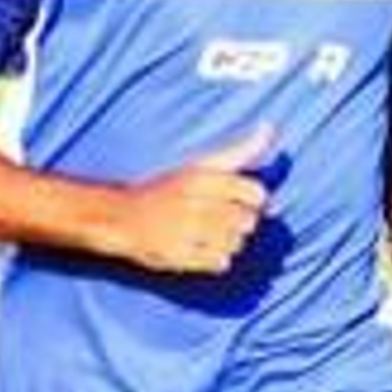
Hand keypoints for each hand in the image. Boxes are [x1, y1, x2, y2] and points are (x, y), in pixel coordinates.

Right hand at [117, 124, 273, 273]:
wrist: (121, 217)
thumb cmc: (168, 189)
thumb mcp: (201, 165)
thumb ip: (239, 151)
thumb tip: (269, 128)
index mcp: (202, 177)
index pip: (256, 194)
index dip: (253, 201)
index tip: (237, 201)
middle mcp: (195, 203)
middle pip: (248, 222)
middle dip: (238, 223)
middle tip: (215, 219)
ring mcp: (187, 232)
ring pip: (236, 244)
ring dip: (227, 242)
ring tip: (204, 234)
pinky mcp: (180, 256)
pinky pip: (221, 263)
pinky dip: (215, 259)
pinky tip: (198, 249)